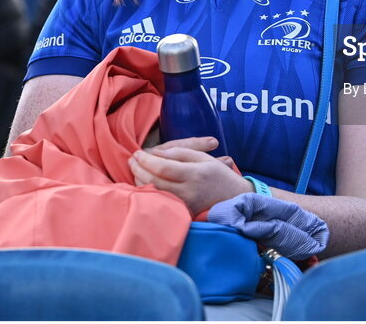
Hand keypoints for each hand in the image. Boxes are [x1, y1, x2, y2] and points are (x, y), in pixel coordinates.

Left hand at [129, 137, 248, 216]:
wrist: (234, 196)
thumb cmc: (218, 174)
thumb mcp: (203, 157)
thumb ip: (179, 153)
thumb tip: (155, 154)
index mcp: (194, 174)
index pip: (163, 167)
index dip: (146, 160)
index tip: (138, 152)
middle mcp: (188, 191)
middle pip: (154, 181)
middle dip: (139, 169)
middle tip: (131, 159)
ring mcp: (184, 205)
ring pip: (154, 193)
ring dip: (140, 180)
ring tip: (135, 168)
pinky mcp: (182, 213)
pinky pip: (160, 201)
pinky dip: (148, 191)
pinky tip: (143, 182)